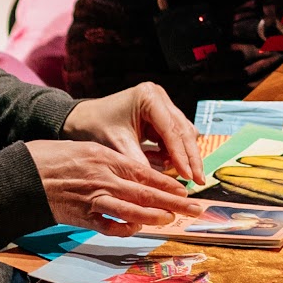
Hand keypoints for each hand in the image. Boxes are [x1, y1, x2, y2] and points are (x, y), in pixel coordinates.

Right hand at [26, 140, 195, 234]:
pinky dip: (124, 229)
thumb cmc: (52, 157)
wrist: (23, 175)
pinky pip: (109, 226)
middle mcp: (104, 179)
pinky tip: (135, 229)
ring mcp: (94, 199)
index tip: (185, 190)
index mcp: (106, 159)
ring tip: (172, 220)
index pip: (145, 173)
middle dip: (174, 202)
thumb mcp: (86, 149)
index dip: (168, 184)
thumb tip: (135, 173)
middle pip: (146, 193)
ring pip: (132, 211)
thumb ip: (111, 161)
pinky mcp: (82, 217)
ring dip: (155, 217)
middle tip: (194, 209)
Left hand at [63, 82, 203, 181]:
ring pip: (184, 133)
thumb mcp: (117, 144)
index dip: (181, 154)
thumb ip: (138, 162)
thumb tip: (157, 185)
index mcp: (149, 97)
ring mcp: (163, 105)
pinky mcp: (162, 115)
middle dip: (190, 157)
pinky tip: (168, 165)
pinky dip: (174, 152)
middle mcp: (160, 97)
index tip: (189, 176)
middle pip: (183, 130)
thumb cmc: (96, 126)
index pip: (171, 129)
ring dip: (184, 155)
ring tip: (183, 176)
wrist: (83, 118)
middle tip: (198, 179)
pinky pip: (175, 136)